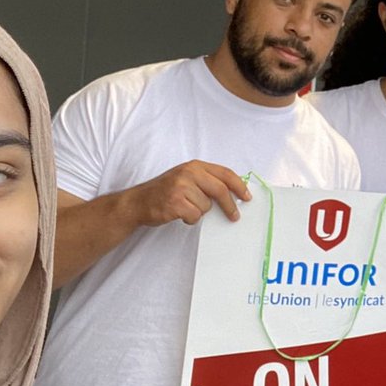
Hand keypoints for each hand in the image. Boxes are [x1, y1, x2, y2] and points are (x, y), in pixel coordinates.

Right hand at [130, 160, 250, 226]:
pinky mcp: (175, 202)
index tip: (247, 197)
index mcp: (194, 165)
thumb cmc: (164, 191)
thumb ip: (206, 181)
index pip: (224, 173)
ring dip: (198, 212)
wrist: (138, 202)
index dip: (239, 186)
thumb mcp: (185, 178)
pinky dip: (189, 219)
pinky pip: (195, 216)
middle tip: (235, 217)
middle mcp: (188, 173)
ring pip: (206, 207)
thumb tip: (233, 193)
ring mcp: (181, 187)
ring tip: (184, 208)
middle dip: (230, 206)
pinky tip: (178, 214)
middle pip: (220, 190)